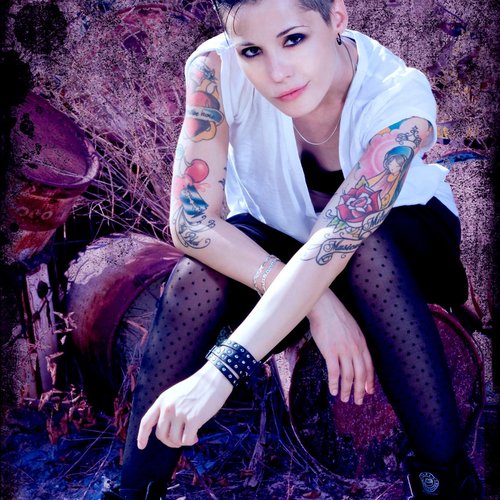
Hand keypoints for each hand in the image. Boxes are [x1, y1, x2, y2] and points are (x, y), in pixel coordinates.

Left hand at [137, 362, 232, 448]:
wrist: (214, 379)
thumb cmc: (198, 386)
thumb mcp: (176, 394)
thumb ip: (169, 408)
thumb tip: (168, 428)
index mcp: (162, 400)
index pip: (146, 422)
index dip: (142, 436)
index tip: (141, 446)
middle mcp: (168, 407)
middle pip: (161, 435)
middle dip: (170, 442)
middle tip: (180, 440)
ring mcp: (180, 413)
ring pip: (174, 440)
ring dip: (182, 442)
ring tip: (191, 436)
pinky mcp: (193, 419)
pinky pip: (186, 440)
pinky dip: (191, 441)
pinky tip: (197, 436)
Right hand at [307, 289, 373, 404]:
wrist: (324, 307)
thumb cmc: (335, 315)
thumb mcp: (352, 328)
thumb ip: (355, 341)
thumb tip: (354, 351)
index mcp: (361, 343)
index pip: (369, 366)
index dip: (369, 381)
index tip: (369, 391)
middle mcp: (355, 348)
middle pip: (361, 374)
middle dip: (361, 390)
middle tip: (358, 401)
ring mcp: (343, 350)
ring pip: (349, 376)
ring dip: (347, 390)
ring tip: (344, 398)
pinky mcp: (330, 351)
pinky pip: (334, 372)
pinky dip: (334, 383)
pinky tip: (333, 390)